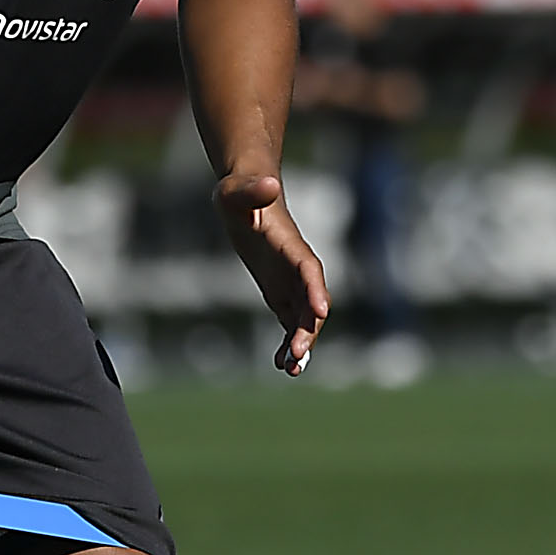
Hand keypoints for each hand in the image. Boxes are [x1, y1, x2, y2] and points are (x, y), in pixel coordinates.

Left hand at [215, 171, 328, 374]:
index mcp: (291, 245)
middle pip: (311, 302)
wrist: (243, 198)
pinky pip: (289, 323)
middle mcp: (297, 268)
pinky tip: (280, 365)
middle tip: (298, 357)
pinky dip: (288, 343)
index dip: (316, 290)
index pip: (310, 270)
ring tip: (292, 371)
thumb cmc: (238, 192)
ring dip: (301, 344)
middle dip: (308, 329)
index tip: (320, 312)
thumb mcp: (236, 191)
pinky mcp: (280, 293)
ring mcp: (291, 283)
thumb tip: (269, 183)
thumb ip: (253, 190)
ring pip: (304, 319)